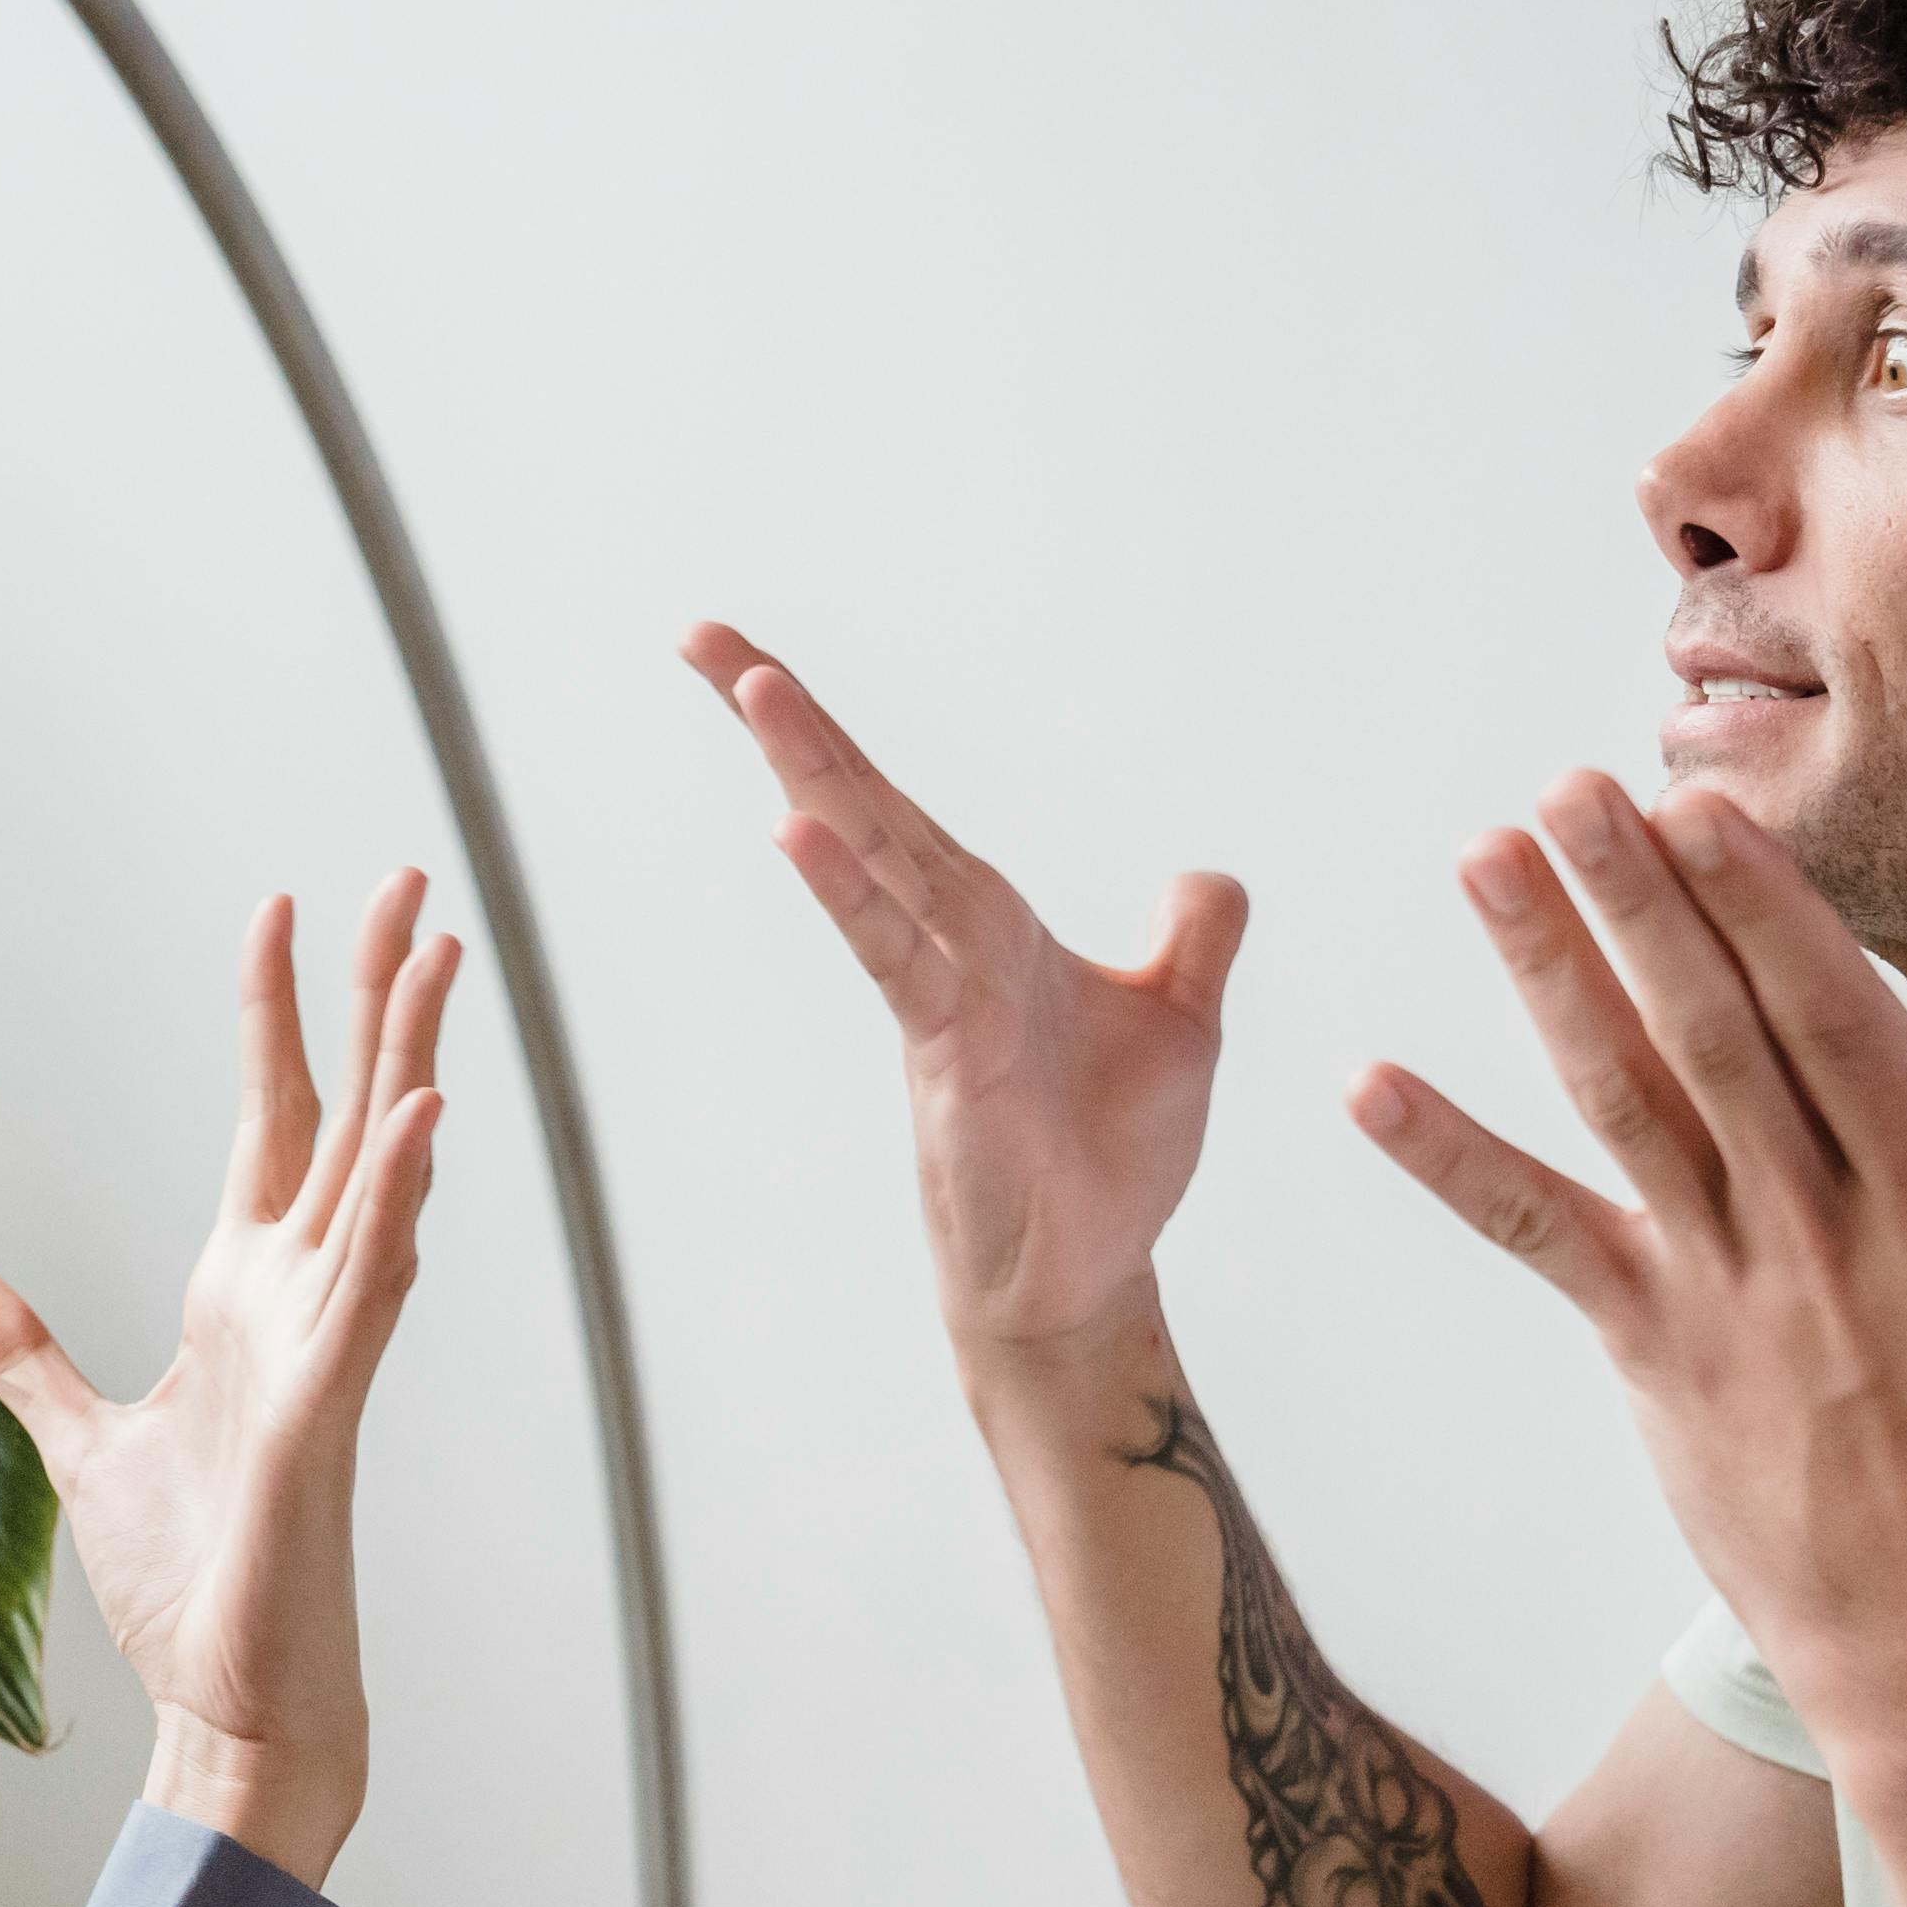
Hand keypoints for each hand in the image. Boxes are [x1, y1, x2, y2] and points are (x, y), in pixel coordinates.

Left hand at [0, 875, 456, 1889]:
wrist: (230, 1707)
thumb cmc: (190, 1587)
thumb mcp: (82, 1445)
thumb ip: (30, 1360)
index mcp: (246, 1294)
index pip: (272, 1120)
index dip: (277, 1014)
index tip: (284, 912)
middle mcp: (300, 1300)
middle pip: (346, 1113)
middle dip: (376, 995)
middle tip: (411, 884)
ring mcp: (324, 1347)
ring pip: (378, 1172)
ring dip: (409, 1063)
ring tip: (437, 961)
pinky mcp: (326, 1409)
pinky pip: (371, 1283)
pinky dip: (395, 1199)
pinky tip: (418, 1121)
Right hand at [684, 624, 1246, 1366]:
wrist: (1088, 1275)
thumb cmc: (1112, 1161)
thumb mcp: (1180, 1025)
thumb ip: (1193, 942)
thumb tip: (1209, 876)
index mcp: (989, 924)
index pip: (898, 807)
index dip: (830, 735)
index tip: (748, 661)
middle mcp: (949, 940)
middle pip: (858, 804)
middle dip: (784, 718)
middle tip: (698, 632)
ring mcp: (938, 990)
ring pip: (867, 856)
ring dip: (810, 770)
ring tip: (749, 684)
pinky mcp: (944, 1048)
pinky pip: (894, 952)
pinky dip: (849, 891)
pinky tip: (798, 832)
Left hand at [1344, 775, 1906, 1772]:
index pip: (1837, 1018)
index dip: (1761, 907)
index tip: (1693, 805)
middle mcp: (1825, 1226)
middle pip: (1713, 1031)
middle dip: (1636, 899)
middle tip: (1558, 787)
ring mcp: (1728, 1291)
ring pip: (1621, 1101)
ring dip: (1542, 974)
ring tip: (1477, 857)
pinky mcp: (1654, 1357)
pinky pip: (1539, 1238)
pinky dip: (1451, 1164)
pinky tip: (1364, 1088)